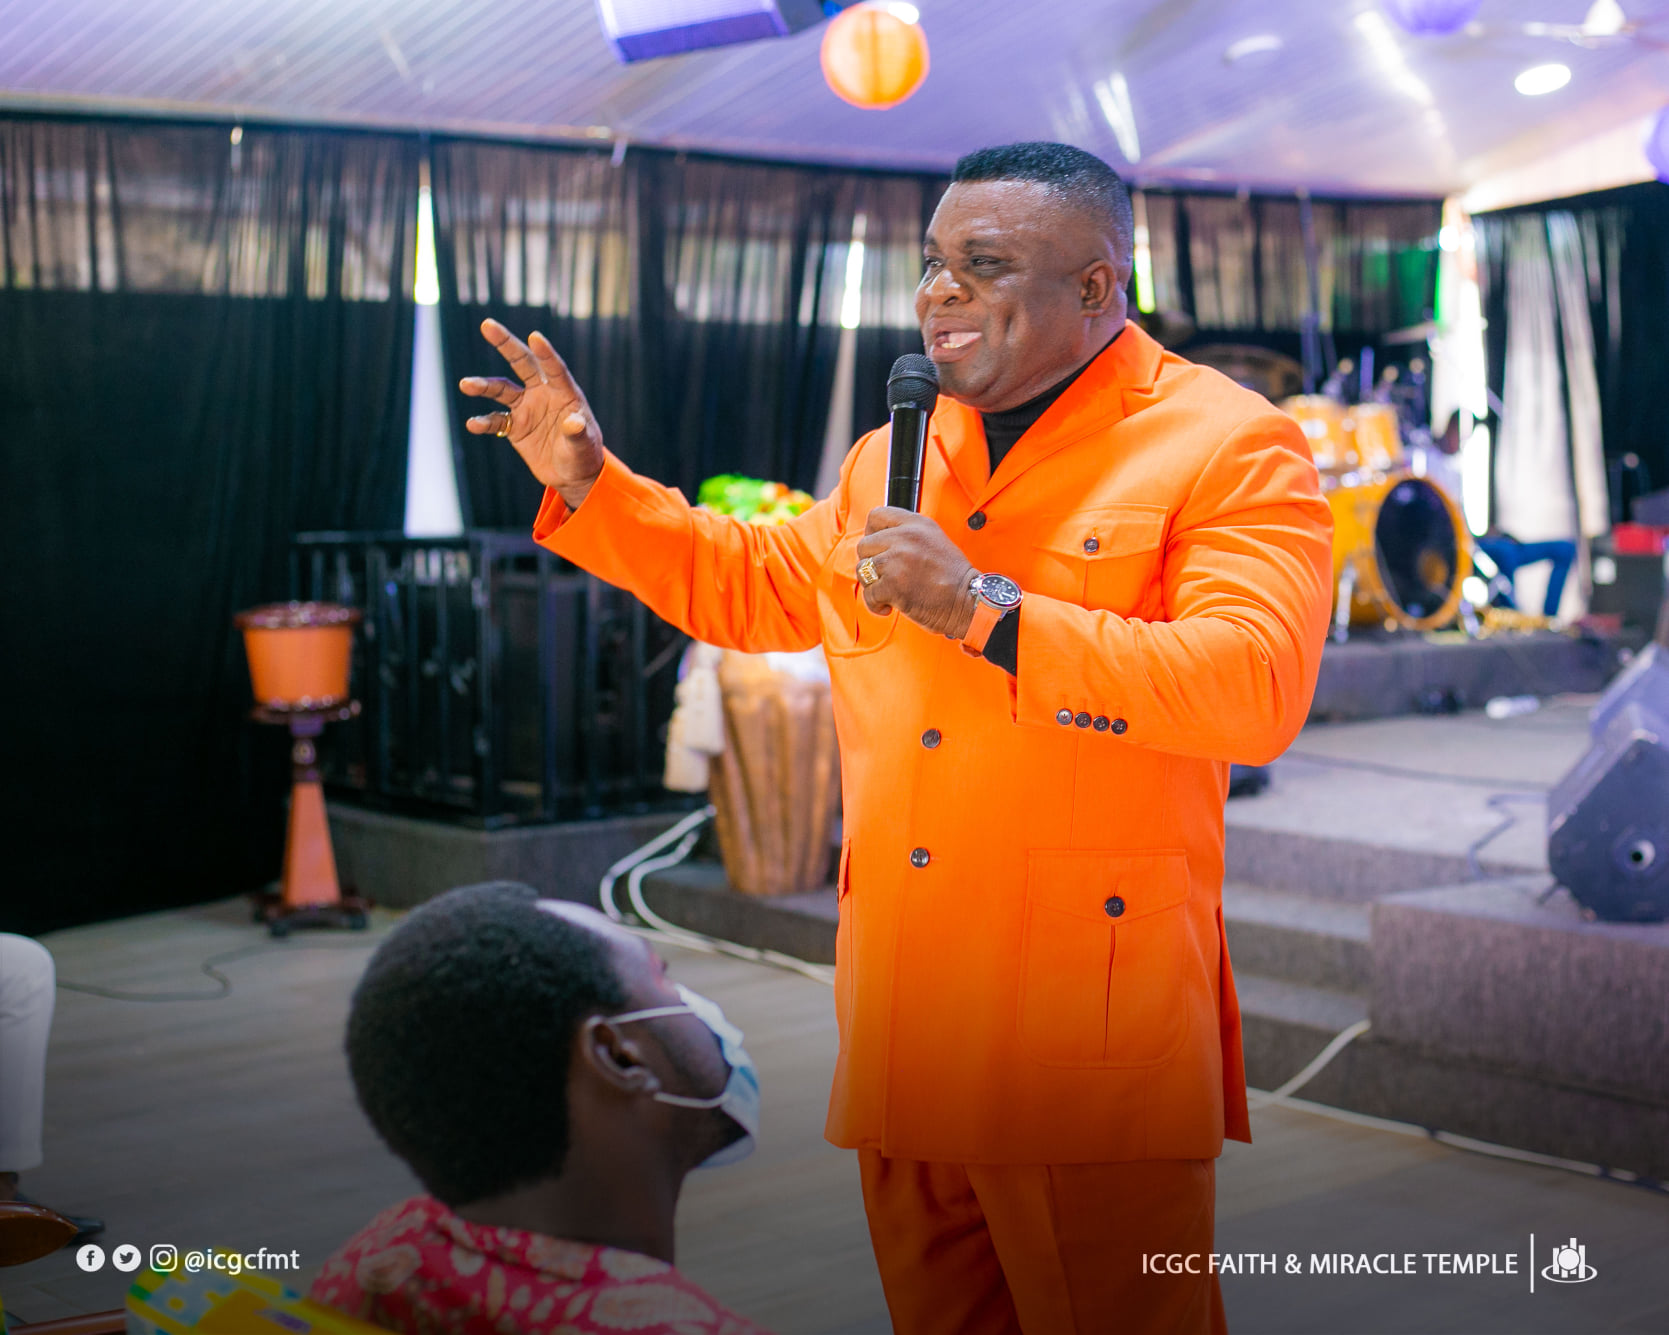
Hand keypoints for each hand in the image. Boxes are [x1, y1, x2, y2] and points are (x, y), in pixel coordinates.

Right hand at [460, 319, 603, 509]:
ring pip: (502, 389)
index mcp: (565, 394)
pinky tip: (473, 424)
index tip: (535, 336)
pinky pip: (495, 420)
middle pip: (522, 364)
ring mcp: (527, 408)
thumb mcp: (583, 446)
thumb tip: (574, 422)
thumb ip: (578, 433)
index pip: (554, 369)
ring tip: (466, 384)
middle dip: (505, 344)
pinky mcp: (515, 426)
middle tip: (487, 325)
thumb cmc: (584, 456)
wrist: (572, 475)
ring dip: (484, 386)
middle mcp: (543, 394)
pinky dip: (483, 422)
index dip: (545, 353)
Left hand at [855, 508, 977, 638]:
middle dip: (871, 564)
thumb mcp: (934, 540)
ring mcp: (897, 561)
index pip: (876, 515)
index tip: (877, 548)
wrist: (968, 601)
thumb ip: (907, 535)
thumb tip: (878, 542)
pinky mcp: (892, 585)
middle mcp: (905, 538)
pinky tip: (890, 606)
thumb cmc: (953, 577)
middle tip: (886, 576)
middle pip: (864, 545)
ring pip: (863, 570)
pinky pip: (869, 594)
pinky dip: (876, 604)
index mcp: (916, 524)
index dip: (871, 532)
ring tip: (889, 592)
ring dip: (873, 585)